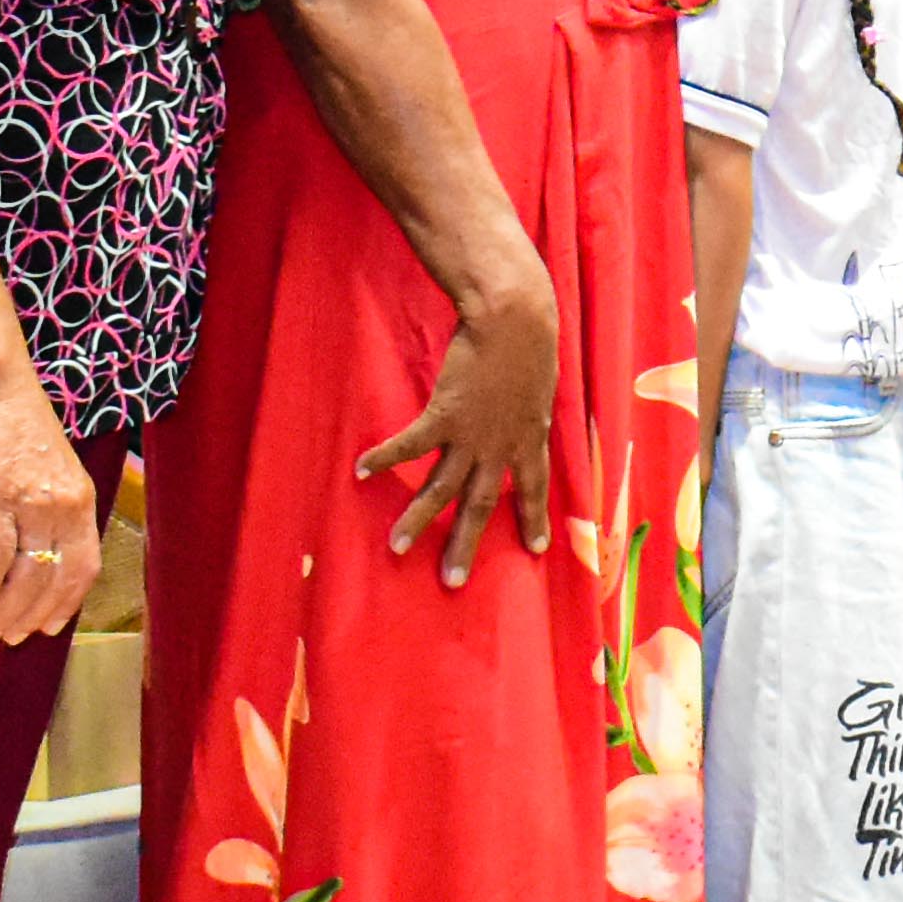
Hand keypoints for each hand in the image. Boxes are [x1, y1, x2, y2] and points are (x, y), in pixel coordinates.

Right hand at [0, 372, 100, 647]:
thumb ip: (50, 509)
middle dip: (32, 616)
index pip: (84, 566)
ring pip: (26, 575)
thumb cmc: (18, 427)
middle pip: (56, 579)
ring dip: (6, 610)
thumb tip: (36, 550)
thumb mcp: (51, 470)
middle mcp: (65, 507)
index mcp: (83, 501)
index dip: (66, 602)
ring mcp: (33, 505)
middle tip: (10, 638)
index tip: (47, 626)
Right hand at [358, 258, 560, 580]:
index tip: (536, 549)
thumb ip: (528, 405)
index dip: (534, 517)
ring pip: (442, 488)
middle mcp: (500, 446)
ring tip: (397, 547)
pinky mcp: (444, 415)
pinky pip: (410, 445)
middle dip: (465, 543)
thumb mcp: (541, 383)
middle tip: (452, 581)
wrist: (514, 320)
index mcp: (530, 438)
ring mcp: (471, 434)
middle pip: (481, 504)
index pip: (534, 488)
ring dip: (417, 519)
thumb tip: (527, 407)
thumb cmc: (530, 342)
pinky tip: (361, 470)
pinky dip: (386, 457)